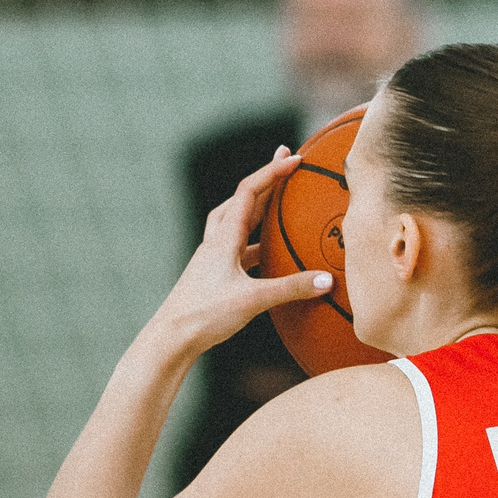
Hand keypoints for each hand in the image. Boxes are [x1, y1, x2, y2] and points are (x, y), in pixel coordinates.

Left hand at [147, 148, 334, 352]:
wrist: (170, 339)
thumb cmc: (204, 315)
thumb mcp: (253, 300)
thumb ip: (291, 289)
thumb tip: (327, 280)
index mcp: (224, 238)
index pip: (249, 192)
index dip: (272, 171)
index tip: (295, 158)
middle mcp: (216, 242)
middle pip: (242, 200)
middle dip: (267, 179)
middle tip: (288, 163)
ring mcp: (213, 258)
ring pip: (236, 221)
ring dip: (258, 207)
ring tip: (279, 202)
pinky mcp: (213, 275)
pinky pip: (237, 247)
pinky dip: (254, 241)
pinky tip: (268, 253)